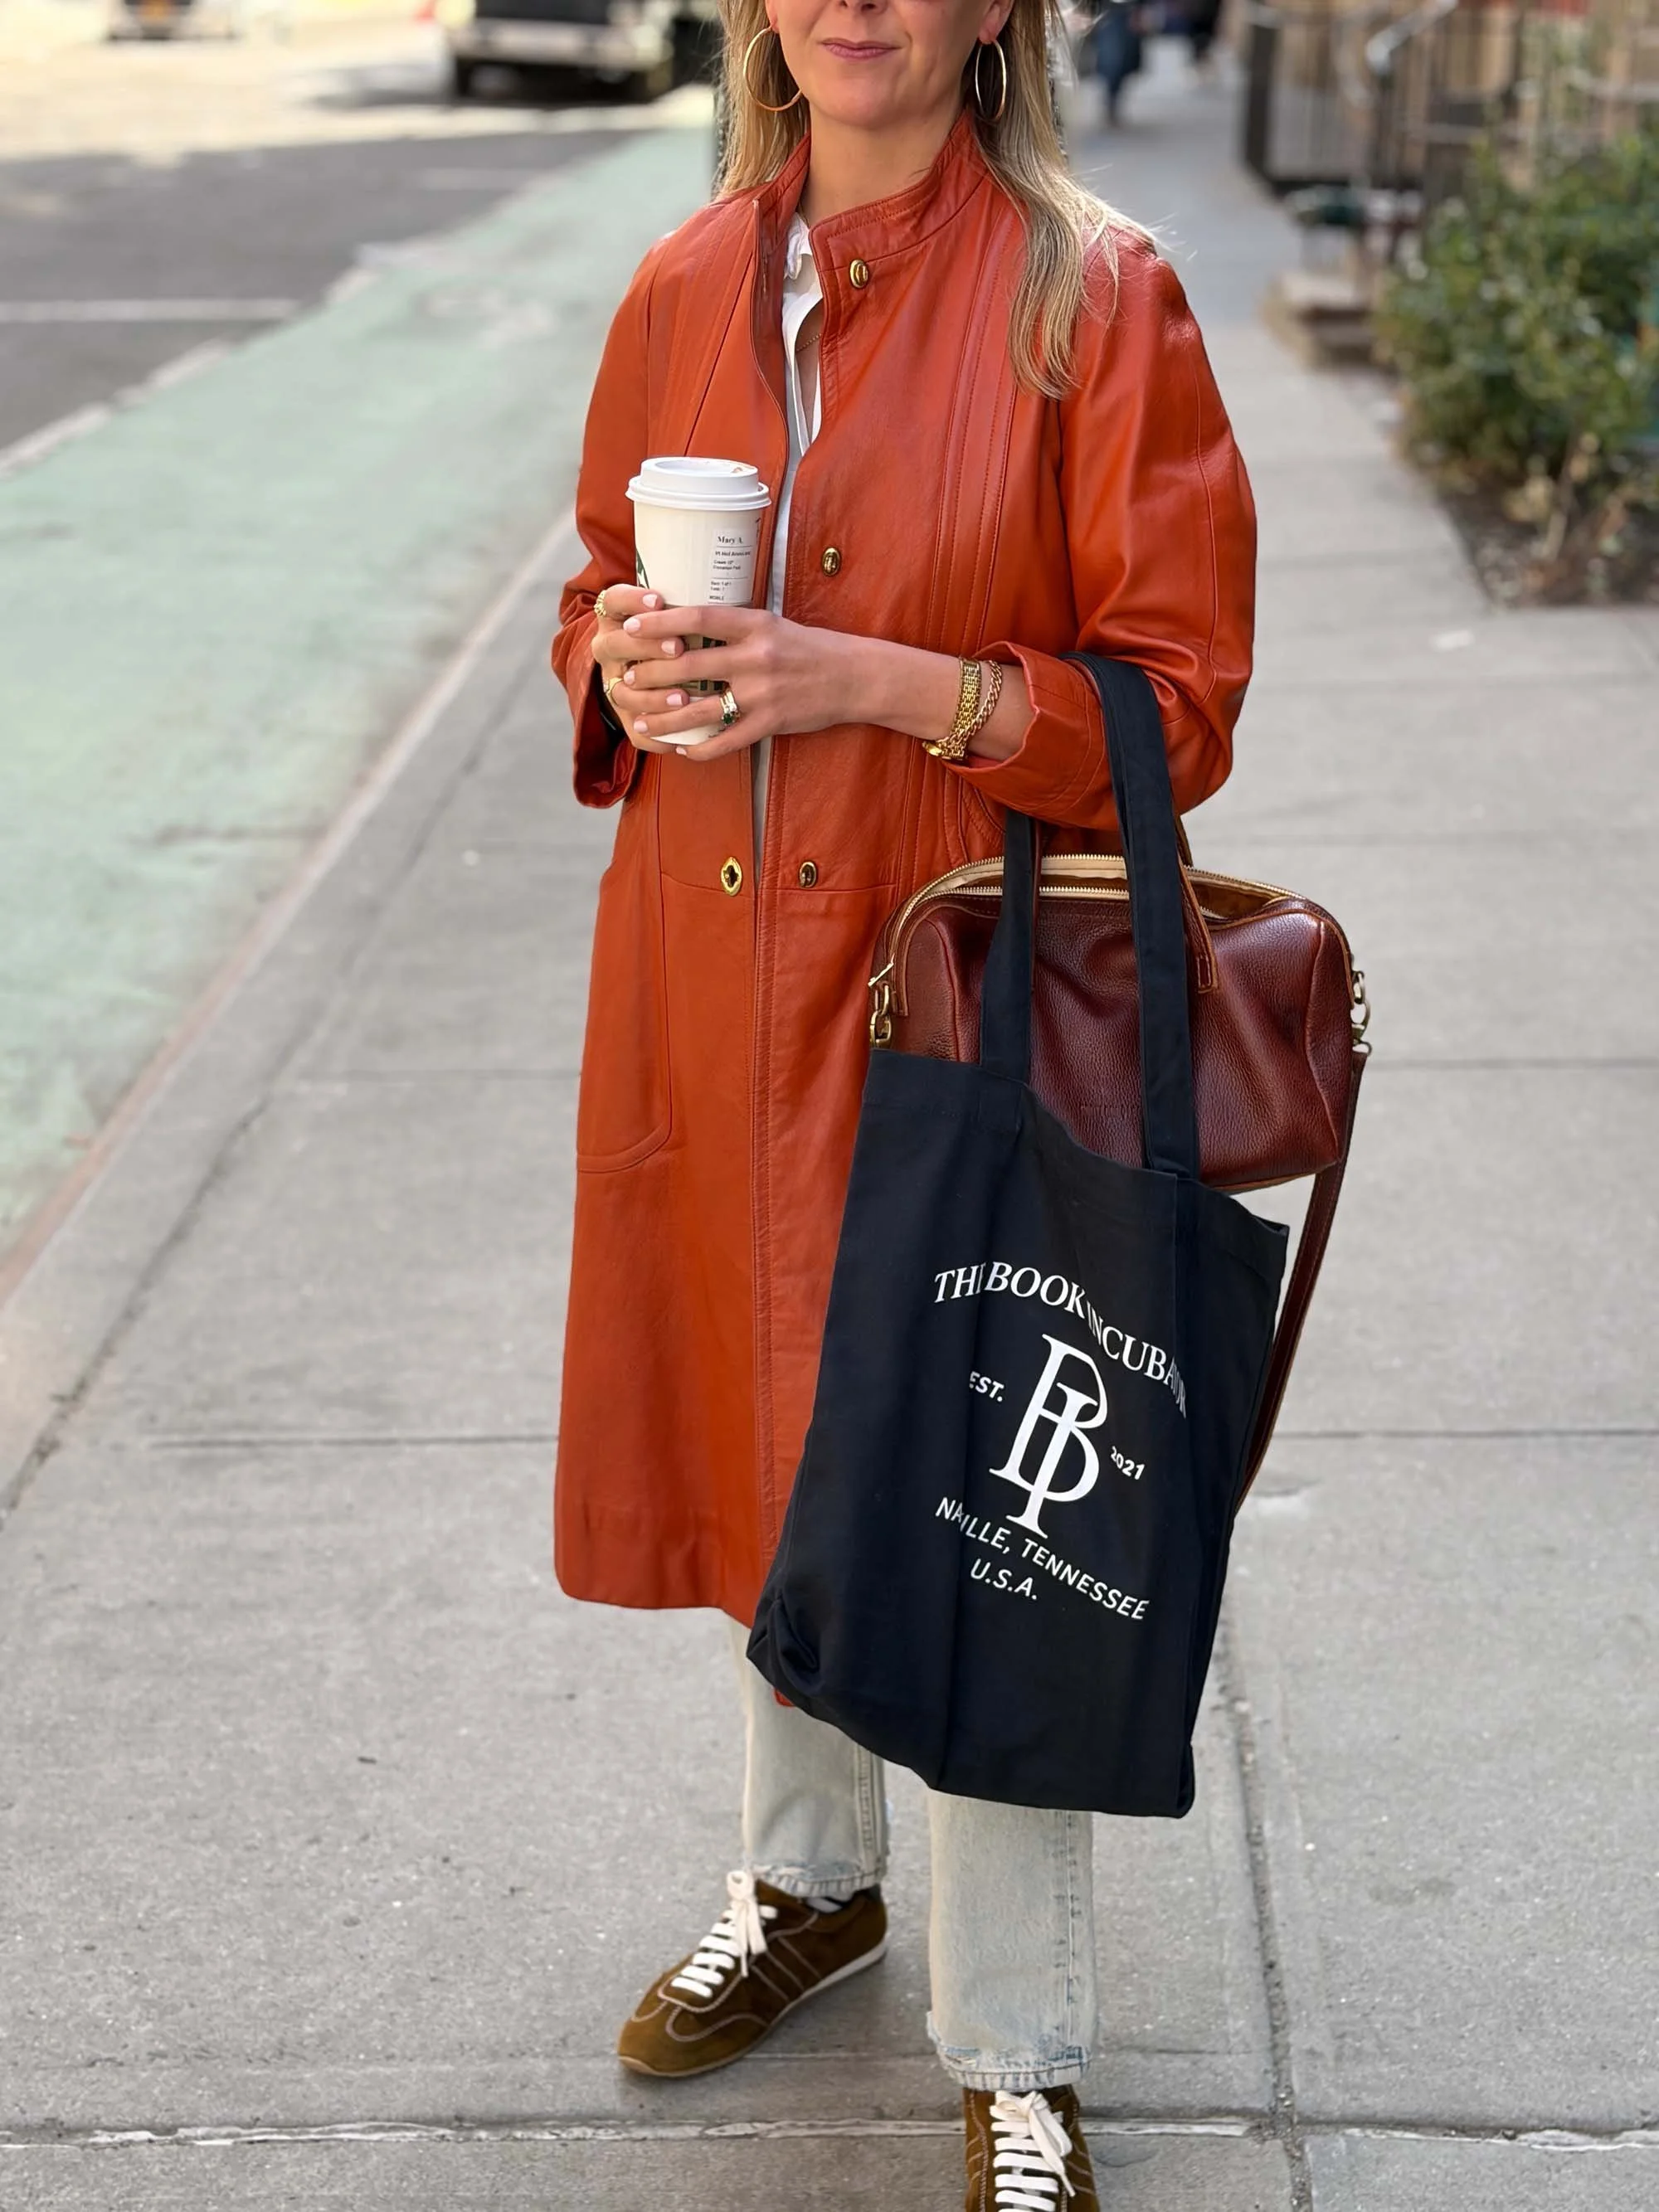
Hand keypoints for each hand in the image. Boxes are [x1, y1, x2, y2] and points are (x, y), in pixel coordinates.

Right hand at [588, 582, 692, 756]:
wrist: (652, 670)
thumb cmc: (683, 635)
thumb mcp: (682, 616)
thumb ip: (688, 607)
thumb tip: (722, 582)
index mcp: (618, 619)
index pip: (612, 601)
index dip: (631, 601)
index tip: (659, 600)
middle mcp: (610, 651)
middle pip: (615, 645)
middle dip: (648, 647)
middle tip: (679, 648)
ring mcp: (615, 685)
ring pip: (621, 693)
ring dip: (653, 695)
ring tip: (684, 697)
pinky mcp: (627, 718)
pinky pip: (635, 732)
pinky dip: (656, 737)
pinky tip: (678, 742)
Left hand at [612, 604, 864, 761]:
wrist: (854, 677)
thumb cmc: (808, 648)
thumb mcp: (772, 624)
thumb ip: (733, 627)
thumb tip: (686, 626)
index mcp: (755, 625)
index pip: (698, 617)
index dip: (660, 623)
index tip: (631, 628)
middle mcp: (756, 657)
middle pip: (688, 666)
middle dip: (649, 674)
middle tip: (625, 679)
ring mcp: (762, 693)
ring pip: (699, 709)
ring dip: (664, 717)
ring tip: (640, 720)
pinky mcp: (771, 723)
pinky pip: (726, 741)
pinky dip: (700, 749)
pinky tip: (681, 750)